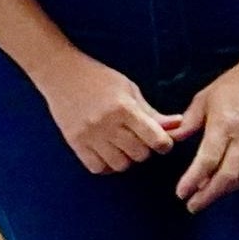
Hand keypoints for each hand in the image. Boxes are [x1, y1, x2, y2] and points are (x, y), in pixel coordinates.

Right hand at [41, 51, 179, 175]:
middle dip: (144, 150)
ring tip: (121, 145)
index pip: (156, 140)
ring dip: (126, 159)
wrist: (59, 71)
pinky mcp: (74, 142)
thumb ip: (152, 113)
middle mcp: (107, 124)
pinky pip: (98, 168)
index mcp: (124, 109)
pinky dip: (106, 165)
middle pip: (140, 155)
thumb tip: (179, 126)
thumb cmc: (98, 78)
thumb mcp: (129, 90)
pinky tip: (106, 152)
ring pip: (121, 165)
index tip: (160, 140)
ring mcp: (89, 135)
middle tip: (137, 139)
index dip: (164, 144)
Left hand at [168, 54, 238, 210]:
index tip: (181, 192)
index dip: (193, 180)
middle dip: (208, 195)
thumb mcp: (204, 99)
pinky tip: (230, 185)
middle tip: (192, 206)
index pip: (207, 161)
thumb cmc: (233, 86)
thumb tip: (170, 140)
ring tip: (207, 196)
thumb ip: (188, 123)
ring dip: (224, 191)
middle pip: (226, 177)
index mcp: (224, 126)